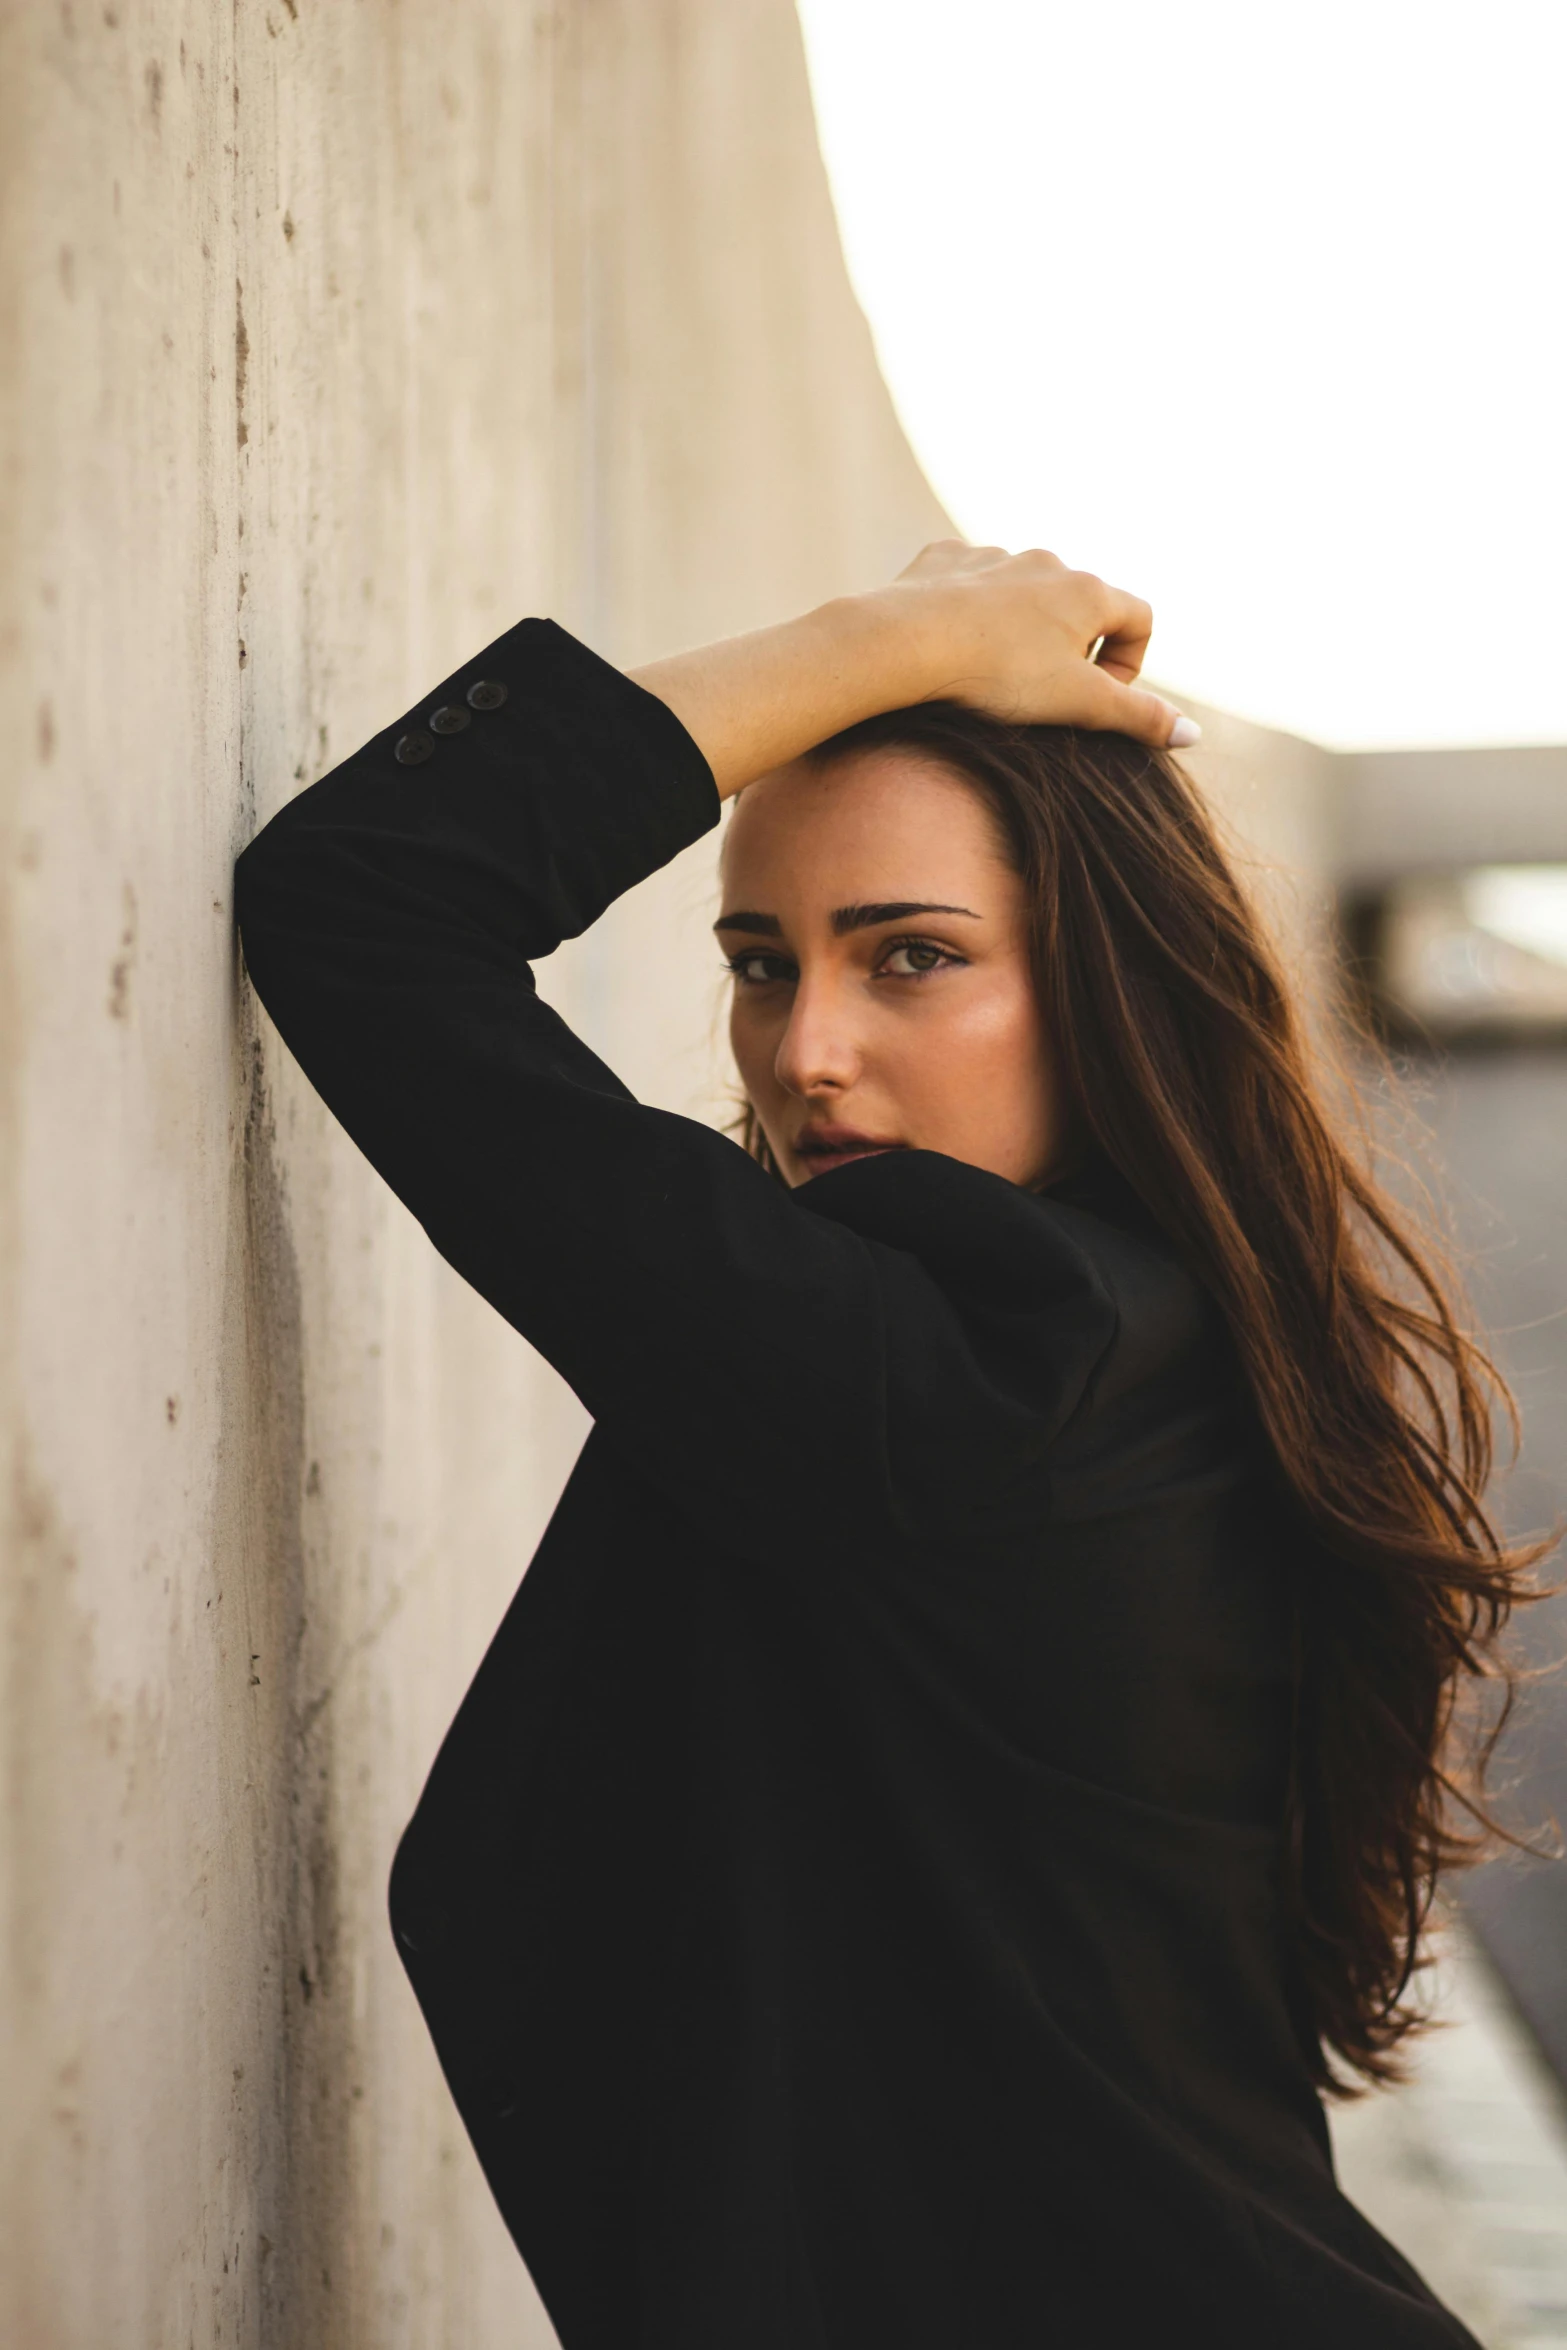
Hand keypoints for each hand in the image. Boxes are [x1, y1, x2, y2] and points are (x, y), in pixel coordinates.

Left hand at [629, 540, 1193, 800]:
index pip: (1140, 618)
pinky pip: (968, 584)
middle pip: (1081, 603)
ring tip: (991, 675)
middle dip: (1072, 649)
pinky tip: (949, 648)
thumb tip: (1192, 734)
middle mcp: (1046, 561)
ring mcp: (991, 556)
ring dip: (1021, 630)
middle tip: (1042, 695)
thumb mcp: (1077, 705)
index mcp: (1088, 590)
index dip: (1129, 665)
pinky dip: (969, 613)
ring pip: (1023, 593)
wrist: (904, 642)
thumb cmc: (997, 675)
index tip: (1097, 700)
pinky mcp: (942, 560)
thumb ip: (1138, 719)